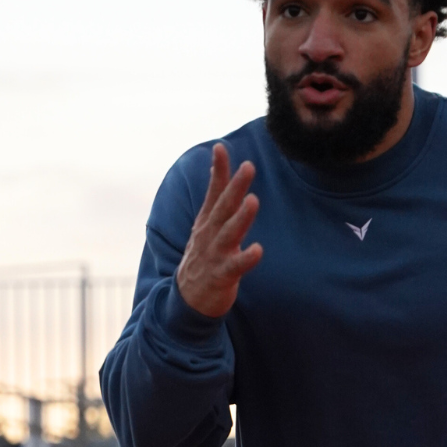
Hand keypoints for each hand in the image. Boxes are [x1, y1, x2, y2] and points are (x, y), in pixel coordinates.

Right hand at [177, 143, 262, 317]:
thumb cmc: (203, 257)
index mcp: (207, 222)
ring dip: (241, 218)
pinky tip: (258, 250)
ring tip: (253, 201)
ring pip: (229, 233)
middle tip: (248, 167)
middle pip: (223, 207)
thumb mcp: (206, 225)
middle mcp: (210, 234)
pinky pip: (235, 266)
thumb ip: (215, 198)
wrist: (188, 299)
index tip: (221, 147)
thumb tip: (217, 167)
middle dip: (235, 186)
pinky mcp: (221, 275)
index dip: (218, 171)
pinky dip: (246, 258)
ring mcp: (215, 254)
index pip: (213, 192)